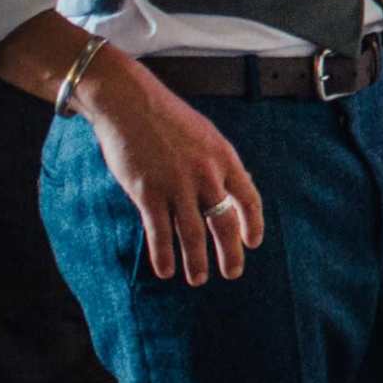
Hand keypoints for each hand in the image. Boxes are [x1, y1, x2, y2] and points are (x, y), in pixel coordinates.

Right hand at [80, 54, 268, 284]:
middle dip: (230, 253)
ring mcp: (177, 185)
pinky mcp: (147, 192)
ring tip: (197, 279)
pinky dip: (164, 255)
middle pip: (225, 223)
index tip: (252, 243)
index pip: (248, 198)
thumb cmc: (167, 118)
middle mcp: (205, 174)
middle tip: (232, 273)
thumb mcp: (205, 136)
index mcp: (224, 158)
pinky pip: (160, 232)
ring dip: (196, 262)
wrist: (129, 102)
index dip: (253, 224)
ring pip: (193, 234)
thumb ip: (218, 164)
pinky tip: (165, 270)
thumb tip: (230, 193)